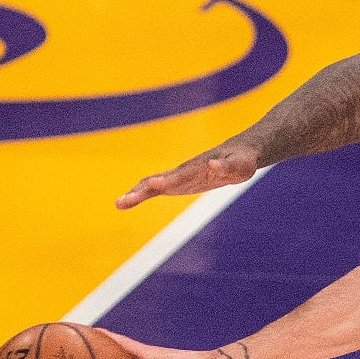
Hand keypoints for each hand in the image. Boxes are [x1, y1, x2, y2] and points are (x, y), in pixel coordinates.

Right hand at [116, 141, 259, 208]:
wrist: (237, 154)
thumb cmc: (242, 160)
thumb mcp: (242, 165)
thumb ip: (228, 165)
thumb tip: (213, 164)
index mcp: (199, 167)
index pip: (180, 176)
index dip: (166, 182)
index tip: (151, 186)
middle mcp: (184, 171)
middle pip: (159, 181)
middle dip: (141, 192)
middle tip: (122, 202)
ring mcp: (179, 177)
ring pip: (152, 184)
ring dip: (135, 194)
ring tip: (118, 204)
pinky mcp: (177, 183)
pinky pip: (155, 190)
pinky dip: (140, 195)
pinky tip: (124, 204)